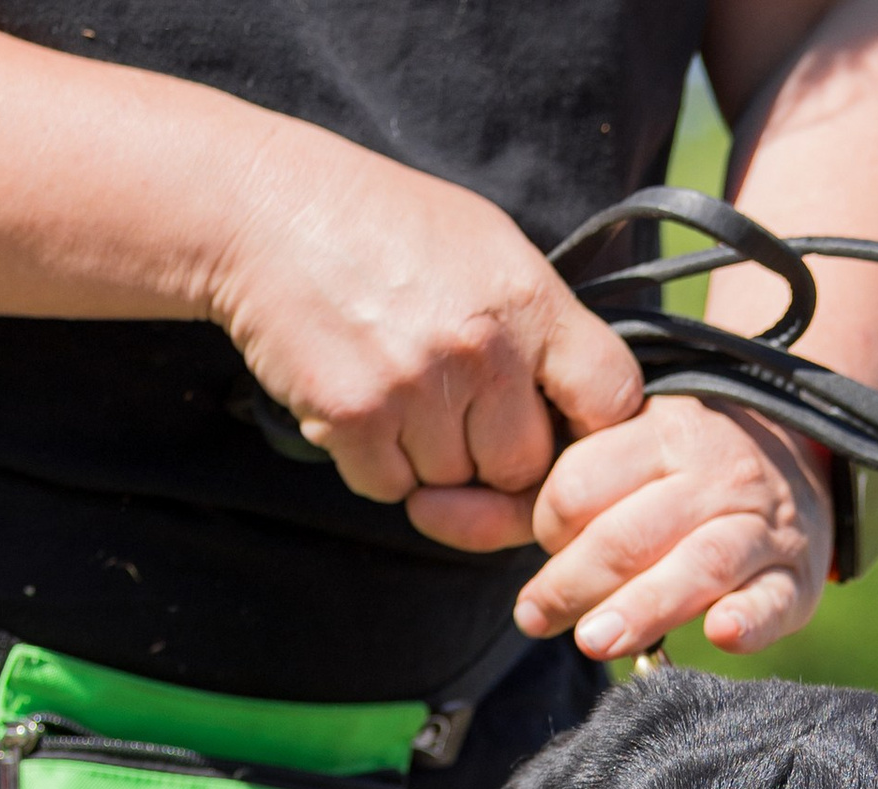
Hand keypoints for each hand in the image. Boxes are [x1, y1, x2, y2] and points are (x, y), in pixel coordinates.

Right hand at [206, 127, 642, 518]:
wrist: (265, 209)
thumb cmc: (382, 226)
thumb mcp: (487, 246)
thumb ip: (543, 328)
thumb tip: (587, 417)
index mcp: (529, 300)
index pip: (612, 400)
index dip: (598, 436)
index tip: (566, 435)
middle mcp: (483, 348)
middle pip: (525, 470)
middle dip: (493, 460)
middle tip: (454, 410)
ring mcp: (418, 388)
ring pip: (454, 488)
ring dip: (428, 462)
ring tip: (398, 387)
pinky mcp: (356, 420)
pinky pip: (391, 489)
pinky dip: (375, 464)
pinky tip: (361, 402)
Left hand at [504, 397, 835, 658]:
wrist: (797, 456)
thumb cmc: (692, 468)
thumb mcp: (640, 443)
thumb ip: (581, 482)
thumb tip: (482, 528)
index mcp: (663, 433)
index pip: (584, 482)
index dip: (548, 525)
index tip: (544, 551)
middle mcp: (715, 474)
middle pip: (631, 533)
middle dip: (573, 582)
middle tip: (535, 618)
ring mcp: (761, 526)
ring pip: (698, 565)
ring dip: (643, 607)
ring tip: (594, 641)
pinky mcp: (795, 577)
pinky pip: (773, 599)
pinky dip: (750, 620)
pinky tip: (721, 634)